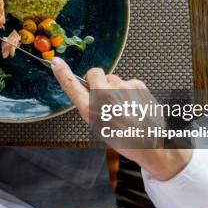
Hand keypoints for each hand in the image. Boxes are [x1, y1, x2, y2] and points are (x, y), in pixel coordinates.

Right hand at [51, 58, 191, 180]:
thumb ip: (90, 105)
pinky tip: (135, 105)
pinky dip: (130, 90)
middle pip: (95, 73)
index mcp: (90, 109)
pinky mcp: (137, 84)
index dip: (63, 73)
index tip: (56, 63)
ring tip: (124, 107)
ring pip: (113, 78)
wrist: (151, 144)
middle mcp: (104, 95)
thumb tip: (89, 89)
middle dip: (98, 81)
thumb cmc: (125, 139)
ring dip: (115, 87)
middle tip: (105, 98)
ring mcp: (122, 87)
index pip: (72, 85)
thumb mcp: (99, 126)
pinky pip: (128, 82)